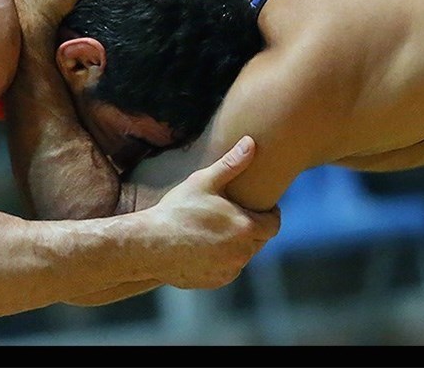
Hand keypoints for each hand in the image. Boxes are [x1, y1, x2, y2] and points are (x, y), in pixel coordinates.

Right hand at [146, 135, 280, 288]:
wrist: (150, 244)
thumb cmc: (177, 210)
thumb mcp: (204, 181)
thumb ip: (232, 163)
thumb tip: (251, 142)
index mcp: (246, 227)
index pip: (274, 223)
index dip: (268, 214)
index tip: (258, 207)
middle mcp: (243, 253)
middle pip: (259, 239)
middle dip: (251, 227)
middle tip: (231, 215)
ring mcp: (230, 270)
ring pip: (243, 255)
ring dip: (236, 244)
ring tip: (215, 230)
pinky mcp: (216, 281)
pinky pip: (228, 269)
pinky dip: (222, 260)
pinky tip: (203, 247)